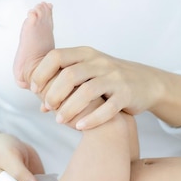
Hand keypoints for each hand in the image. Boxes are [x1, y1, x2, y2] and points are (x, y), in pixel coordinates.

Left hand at [30, 46, 162, 129]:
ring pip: (87, 92)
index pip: (56, 56)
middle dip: (53, 94)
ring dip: (69, 108)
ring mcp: (115, 78)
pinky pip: (108, 108)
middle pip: (69, 75)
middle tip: (48, 107)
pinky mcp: (127, 94)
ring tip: (60, 120)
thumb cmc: (110, 78)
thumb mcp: (89, 71)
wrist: (146, 82)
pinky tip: (81, 127)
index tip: (34, 88)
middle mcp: (100, 63)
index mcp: (86, 53)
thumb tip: (41, 105)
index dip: (41, 72)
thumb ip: (65, 84)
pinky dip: (92, 119)